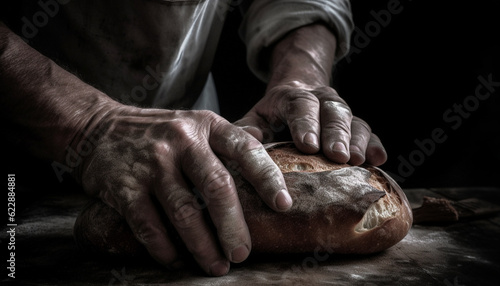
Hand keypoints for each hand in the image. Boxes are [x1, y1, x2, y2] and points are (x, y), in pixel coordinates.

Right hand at [79, 107, 291, 275]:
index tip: (284, 205)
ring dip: (203, 246)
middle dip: (233, 227)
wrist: (98, 128)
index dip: (267, 178)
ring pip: (185, 212)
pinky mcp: (124, 186)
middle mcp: (181, 141)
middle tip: (242, 253)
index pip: (245, 149)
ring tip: (216, 266)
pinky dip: (165, 249)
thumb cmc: (158, 133)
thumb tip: (265, 153)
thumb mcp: (194, 124)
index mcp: (206, 125)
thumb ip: (225, 139)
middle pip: (217, 187)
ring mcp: (152, 163)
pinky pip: (149, 225)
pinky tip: (176, 262)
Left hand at [235, 82, 386, 165]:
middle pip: (332, 111)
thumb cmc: (272, 116)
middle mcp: (320, 100)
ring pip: (354, 120)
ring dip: (357, 140)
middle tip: (338, 156)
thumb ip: (247, 129)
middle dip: (336, 134)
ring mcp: (340, 111)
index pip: (300, 104)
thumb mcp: (254, 119)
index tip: (307, 144)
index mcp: (292, 96)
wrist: (295, 96)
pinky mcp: (354, 125)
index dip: (305, 123)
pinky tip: (379, 159)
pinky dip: (376, 144)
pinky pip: (369, 132)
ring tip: (358, 160)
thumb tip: (247, 140)